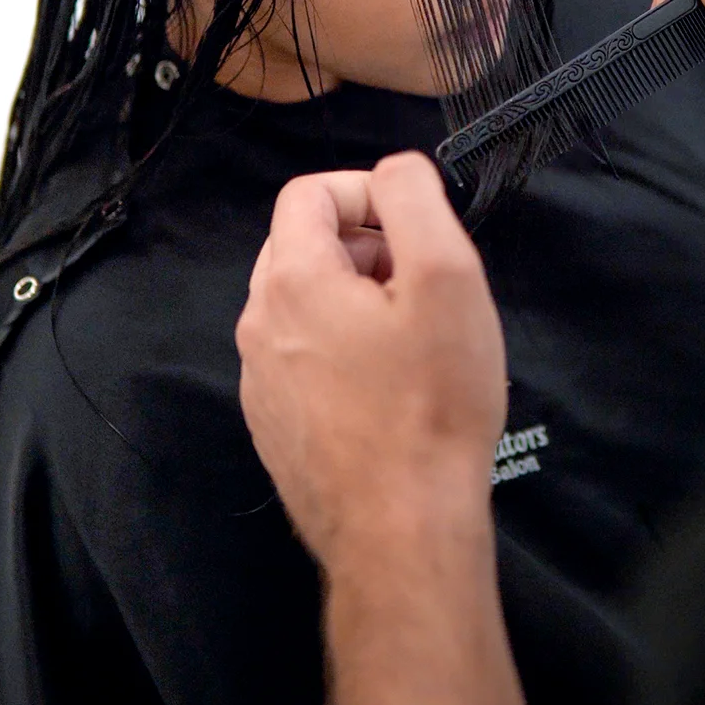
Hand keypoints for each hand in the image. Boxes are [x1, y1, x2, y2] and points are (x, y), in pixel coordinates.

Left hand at [236, 152, 506, 565]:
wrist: (403, 532)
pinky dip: (340, 347)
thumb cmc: (432, 402)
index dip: (366, 190)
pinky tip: (389, 387)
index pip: (308, 192)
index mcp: (291, 281)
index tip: (414, 224)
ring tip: (412, 335)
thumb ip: (415, 200)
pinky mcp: (273, 426)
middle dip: (363, 242)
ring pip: (301, 303)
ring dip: (353, 296)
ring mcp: (258, 382)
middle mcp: (258, 325)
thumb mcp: (447, 277)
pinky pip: (300, 357)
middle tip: (420, 279)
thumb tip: (395, 172)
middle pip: (301, 245)